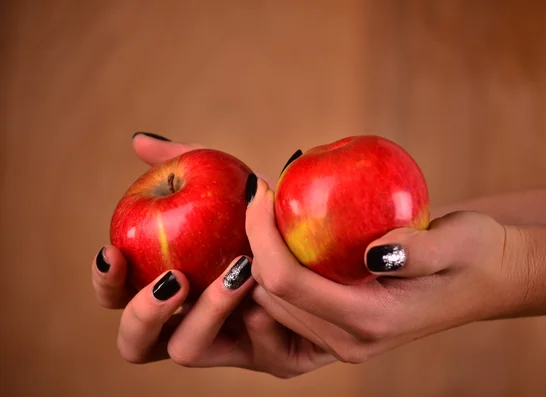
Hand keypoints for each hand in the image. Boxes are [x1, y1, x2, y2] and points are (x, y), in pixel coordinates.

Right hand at [92, 133, 334, 376]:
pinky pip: (258, 349)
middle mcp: (197, 321)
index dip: (107, 282)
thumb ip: (187, 164)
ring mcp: (234, 346)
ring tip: (242, 268)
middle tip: (175, 278)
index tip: (113, 250)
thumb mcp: (231, 186)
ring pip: (190, 349)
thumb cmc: (273, 213)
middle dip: (143, 313)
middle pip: (137, 344)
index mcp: (177, 288)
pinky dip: (265, 316)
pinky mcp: (277, 359)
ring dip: (208, 307)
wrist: (340, 245)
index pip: (121, 298)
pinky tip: (284, 292)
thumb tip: (139, 140)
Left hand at [245, 176, 524, 363]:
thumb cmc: (475, 254)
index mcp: (372, 320)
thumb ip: (420, 251)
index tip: (262, 188)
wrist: (487, 279)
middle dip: (252, 244)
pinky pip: (287, 302)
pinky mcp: (338, 328)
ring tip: (266, 208)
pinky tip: (282, 230)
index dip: (261, 235)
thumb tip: (374, 253)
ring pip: (270, 303)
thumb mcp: (458, 243)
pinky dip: (274, 266)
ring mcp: (341, 340)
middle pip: (269, 296)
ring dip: (259, 256)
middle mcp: (349, 340)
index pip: (289, 283)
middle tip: (260, 192)